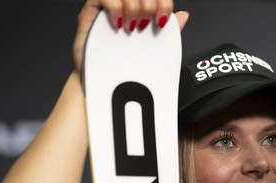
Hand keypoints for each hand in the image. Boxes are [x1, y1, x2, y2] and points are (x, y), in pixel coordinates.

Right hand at [72, 0, 189, 73]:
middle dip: (149, 5)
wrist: (104, 82)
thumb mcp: (154, 48)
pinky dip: (115, 9)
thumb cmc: (125, 66)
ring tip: (131, 28)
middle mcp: (125, 4)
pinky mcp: (92, 9)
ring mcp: (109, 5)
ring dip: (133, 8)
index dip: (163, 3)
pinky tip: (118, 25)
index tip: (161, 21)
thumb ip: (170, 32)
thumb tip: (183, 16)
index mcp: (142, 8)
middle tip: (144, 26)